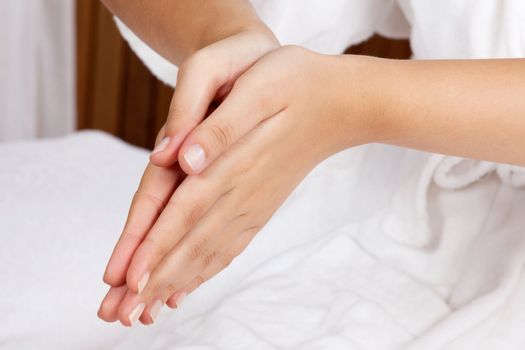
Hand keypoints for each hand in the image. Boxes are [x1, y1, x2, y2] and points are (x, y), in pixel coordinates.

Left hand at [101, 46, 378, 325]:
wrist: (340, 104)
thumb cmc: (296, 84)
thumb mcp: (258, 89)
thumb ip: (221, 127)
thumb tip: (184, 158)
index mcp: (234, 164)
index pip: (186, 212)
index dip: (157, 246)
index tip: (129, 281)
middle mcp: (242, 194)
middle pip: (192, 245)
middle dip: (155, 279)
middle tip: (123, 314)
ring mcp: (253, 205)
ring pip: (209, 252)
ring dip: (176, 282)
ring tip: (148, 311)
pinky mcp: (260, 207)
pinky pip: (229, 247)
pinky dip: (205, 270)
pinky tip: (190, 285)